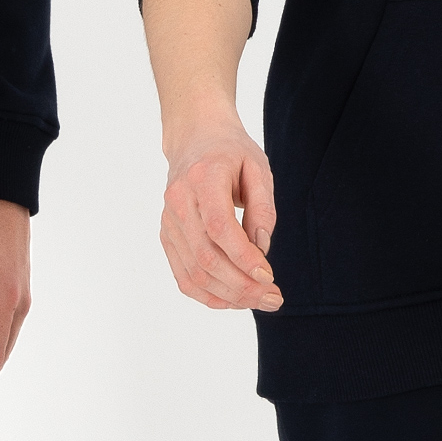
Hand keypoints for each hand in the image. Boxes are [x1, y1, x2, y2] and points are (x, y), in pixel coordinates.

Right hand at [159, 108, 280, 310]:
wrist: (194, 139)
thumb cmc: (231, 153)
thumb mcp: (258, 168)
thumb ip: (263, 207)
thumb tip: (262, 248)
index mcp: (202, 178)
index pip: (219, 227)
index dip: (243, 257)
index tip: (269, 275)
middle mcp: (179, 202)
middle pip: (206, 257)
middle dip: (242, 285)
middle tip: (274, 298)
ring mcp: (168, 222)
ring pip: (194, 273)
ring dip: (229, 296)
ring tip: (260, 301)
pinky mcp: (167, 236)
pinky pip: (184, 276)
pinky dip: (209, 295)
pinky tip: (234, 300)